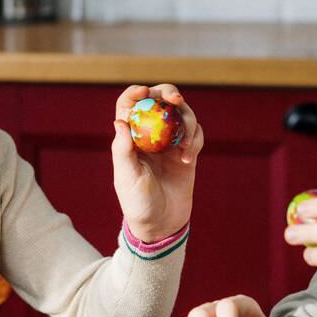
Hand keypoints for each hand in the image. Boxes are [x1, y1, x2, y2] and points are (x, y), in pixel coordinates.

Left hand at [112, 84, 203, 241]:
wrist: (162, 224)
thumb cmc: (138, 203)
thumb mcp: (127, 178)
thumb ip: (123, 150)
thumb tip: (120, 121)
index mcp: (130, 137)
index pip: (130, 105)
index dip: (136, 92)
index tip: (145, 92)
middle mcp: (150, 135)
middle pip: (159, 101)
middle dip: (169, 94)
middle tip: (176, 100)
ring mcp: (170, 143)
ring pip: (181, 115)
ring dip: (188, 122)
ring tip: (187, 147)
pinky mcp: (186, 152)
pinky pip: (195, 135)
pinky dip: (196, 140)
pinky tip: (189, 160)